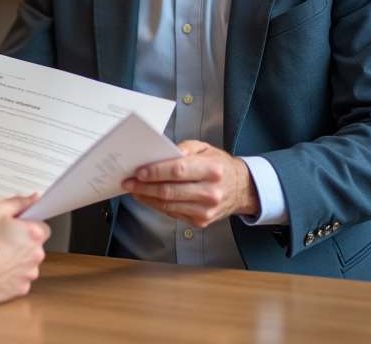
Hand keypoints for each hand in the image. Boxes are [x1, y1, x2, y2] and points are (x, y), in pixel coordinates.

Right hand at [0, 195, 49, 304]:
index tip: (17, 227)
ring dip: (17, 259)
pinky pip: (20, 278)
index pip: (42, 226)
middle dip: (22, 242)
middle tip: (2, 239)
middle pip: (35, 245)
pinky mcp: (21, 288)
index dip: (28, 225)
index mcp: (33, 233)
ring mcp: (29, 272)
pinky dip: (11, 274)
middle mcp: (36, 254)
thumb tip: (32, 199)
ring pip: (28, 262)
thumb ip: (17, 203)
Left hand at [121, 140, 259, 226]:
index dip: (156, 172)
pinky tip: (148, 197)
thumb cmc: (220, 166)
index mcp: (212, 170)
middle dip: (144, 186)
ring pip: (168, 205)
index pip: (178, 171)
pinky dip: (157, 205)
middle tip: (129, 181)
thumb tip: (163, 154)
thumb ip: (184, 149)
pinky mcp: (201, 221)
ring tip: (134, 189)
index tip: (139, 171)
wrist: (242, 189)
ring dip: (147, 197)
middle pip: (170, 191)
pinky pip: (173, 213)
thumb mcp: (206, 149)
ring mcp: (206, 210)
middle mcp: (210, 192)